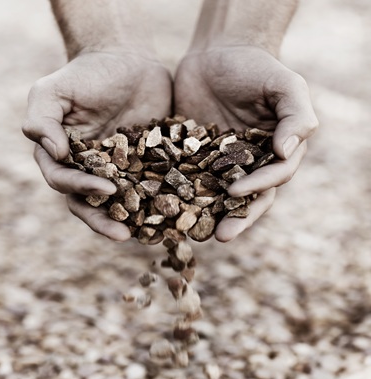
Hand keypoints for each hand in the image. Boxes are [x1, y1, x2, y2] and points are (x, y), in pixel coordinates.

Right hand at [23, 51, 171, 240]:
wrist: (127, 60)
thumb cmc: (86, 75)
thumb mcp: (53, 91)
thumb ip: (42, 120)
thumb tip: (54, 153)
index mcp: (64, 158)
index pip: (65, 182)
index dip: (82, 189)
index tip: (106, 190)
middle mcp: (90, 171)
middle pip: (91, 204)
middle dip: (105, 220)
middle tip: (124, 236)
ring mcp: (120, 171)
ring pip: (122, 203)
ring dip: (133, 220)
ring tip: (149, 236)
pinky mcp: (147, 166)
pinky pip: (151, 188)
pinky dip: (159, 202)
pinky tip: (173, 213)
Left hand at [174, 45, 317, 241]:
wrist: (215, 55)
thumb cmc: (255, 67)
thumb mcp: (284, 85)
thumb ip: (296, 117)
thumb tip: (285, 152)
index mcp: (275, 152)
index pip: (274, 177)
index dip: (258, 186)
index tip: (236, 192)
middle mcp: (249, 164)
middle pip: (248, 197)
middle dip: (237, 217)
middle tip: (222, 237)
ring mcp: (219, 164)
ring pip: (218, 195)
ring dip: (208, 215)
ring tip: (194, 234)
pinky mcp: (193, 158)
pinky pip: (189, 179)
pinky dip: (182, 194)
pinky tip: (169, 207)